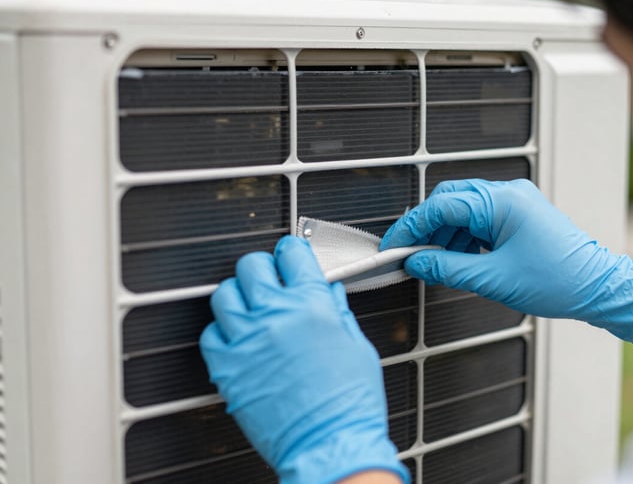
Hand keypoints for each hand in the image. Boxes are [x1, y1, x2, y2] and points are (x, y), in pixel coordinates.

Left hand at [200, 236, 408, 483]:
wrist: (329, 445)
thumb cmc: (349, 404)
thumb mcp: (358, 348)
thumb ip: (339, 314)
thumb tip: (330, 295)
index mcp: (312, 306)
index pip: (291, 254)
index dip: (291, 251)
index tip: (289, 256)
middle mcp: (276, 316)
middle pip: (251, 266)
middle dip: (262, 270)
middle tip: (269, 282)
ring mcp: (247, 340)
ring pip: (224, 295)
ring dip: (238, 298)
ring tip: (250, 310)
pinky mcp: (228, 368)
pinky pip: (210, 335)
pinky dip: (222, 333)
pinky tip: (238, 340)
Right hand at [380, 179, 632, 351]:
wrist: (598, 288)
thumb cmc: (558, 281)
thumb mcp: (492, 279)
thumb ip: (447, 269)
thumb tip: (416, 264)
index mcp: (502, 201)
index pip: (441, 206)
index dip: (411, 227)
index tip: (395, 246)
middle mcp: (508, 193)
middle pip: (450, 201)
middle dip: (427, 228)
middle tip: (412, 255)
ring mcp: (515, 202)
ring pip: (464, 210)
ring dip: (446, 235)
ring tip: (438, 263)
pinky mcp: (520, 214)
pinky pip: (481, 218)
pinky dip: (465, 236)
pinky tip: (460, 258)